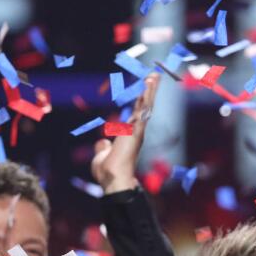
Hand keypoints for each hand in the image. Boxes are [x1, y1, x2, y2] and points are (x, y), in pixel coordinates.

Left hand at [91, 73, 160, 193]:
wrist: (113, 179)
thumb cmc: (108, 171)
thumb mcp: (102, 155)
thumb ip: (102, 147)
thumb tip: (102, 142)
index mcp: (129, 136)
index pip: (135, 115)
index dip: (139, 102)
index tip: (142, 91)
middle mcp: (136, 132)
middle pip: (144, 107)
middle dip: (148, 92)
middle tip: (153, 77)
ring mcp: (137, 130)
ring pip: (145, 105)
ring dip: (150, 90)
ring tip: (154, 76)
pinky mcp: (137, 129)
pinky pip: (143, 108)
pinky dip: (147, 95)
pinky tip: (149, 83)